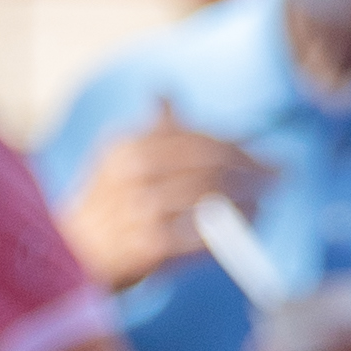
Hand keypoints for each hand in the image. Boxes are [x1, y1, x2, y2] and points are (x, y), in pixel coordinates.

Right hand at [62, 117, 280, 293]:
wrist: (70, 256)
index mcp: (128, 146)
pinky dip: (229, 232)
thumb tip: (165, 93)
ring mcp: (139, 209)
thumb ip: (149, 131)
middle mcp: (132, 173)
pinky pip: (200, 234)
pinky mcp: (147, 245)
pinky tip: (244, 230)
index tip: (268, 156)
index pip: (198, 139)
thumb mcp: (119, 160)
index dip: (240, 146)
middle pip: (210, 165)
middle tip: (280, 176)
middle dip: (253, 170)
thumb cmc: (106, 206)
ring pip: (209, 198)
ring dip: (246, 200)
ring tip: (265, 203)